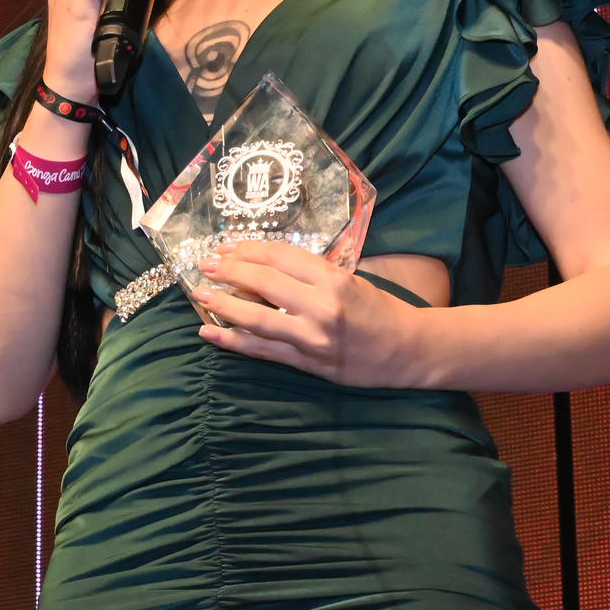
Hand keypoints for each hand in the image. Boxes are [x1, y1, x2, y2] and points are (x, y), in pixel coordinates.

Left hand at [188, 240, 422, 386]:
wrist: (409, 350)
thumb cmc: (380, 309)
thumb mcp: (350, 279)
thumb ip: (311, 274)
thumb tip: (262, 266)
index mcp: (334, 279)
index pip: (280, 256)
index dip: (249, 249)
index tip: (228, 247)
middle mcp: (321, 306)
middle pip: (264, 282)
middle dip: (229, 271)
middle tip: (205, 264)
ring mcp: (312, 338)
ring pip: (256, 318)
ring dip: (223, 303)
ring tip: (201, 292)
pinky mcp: (307, 363)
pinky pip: (262, 350)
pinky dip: (232, 340)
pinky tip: (209, 331)